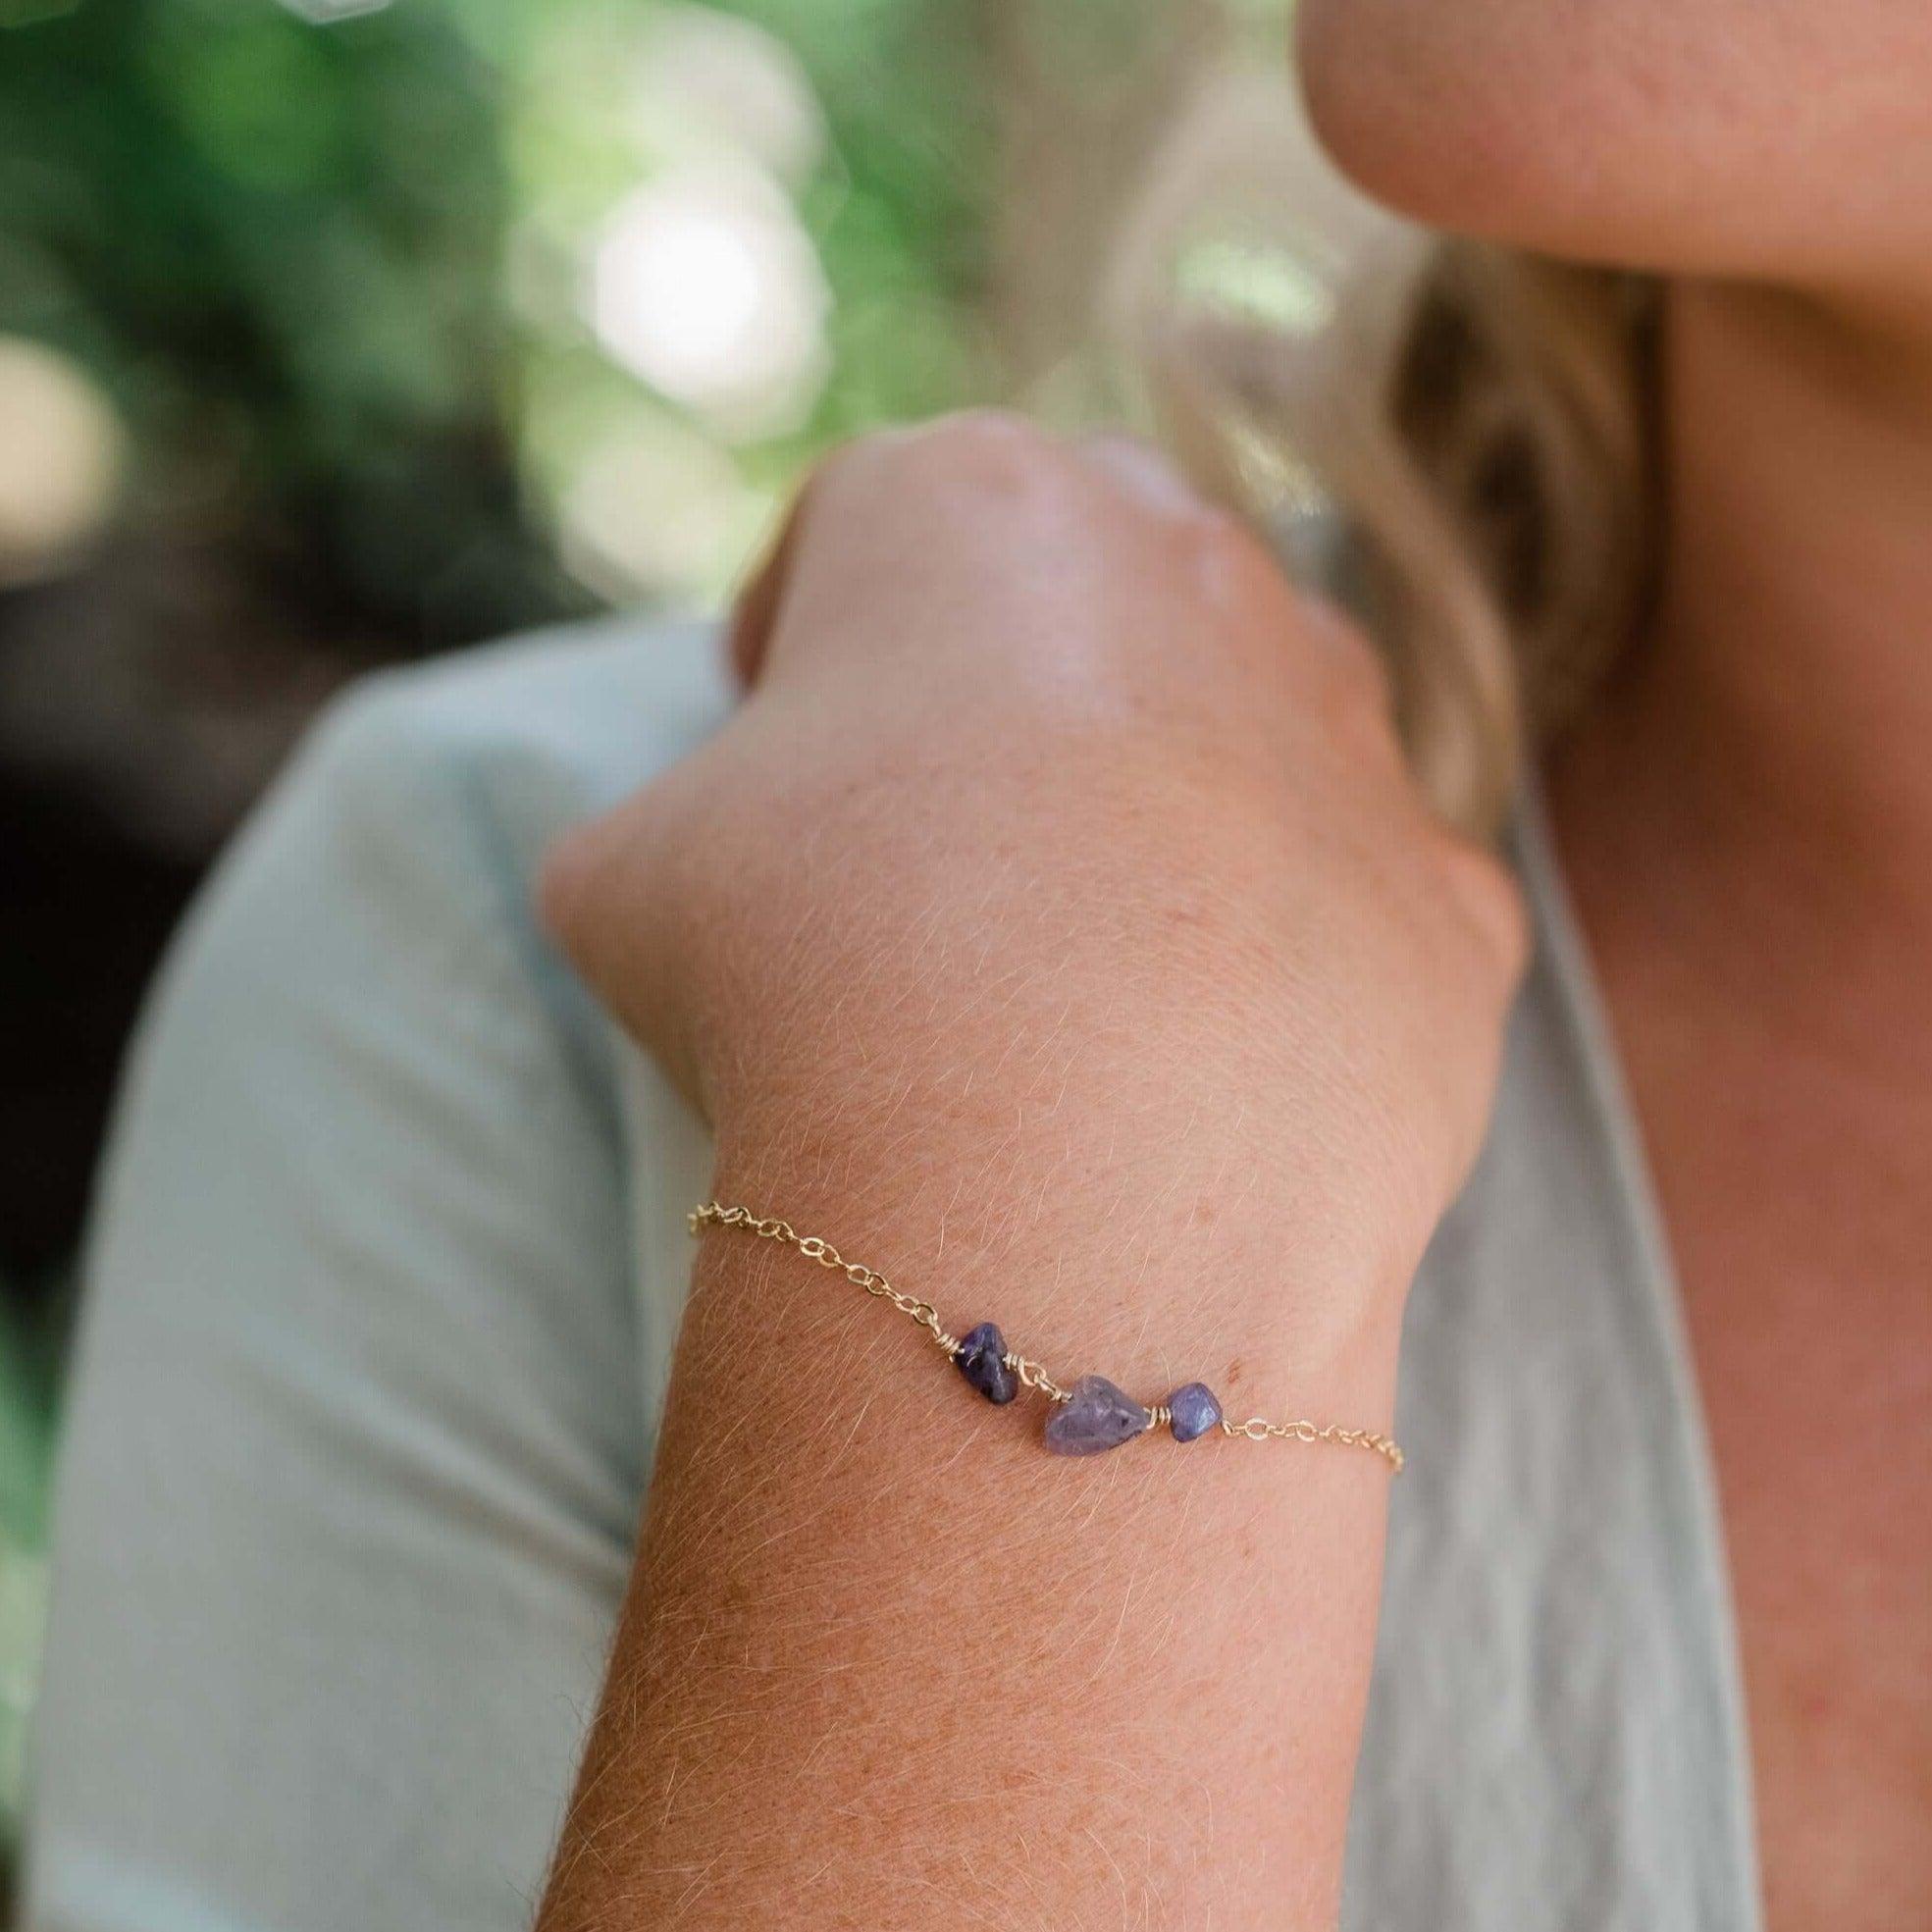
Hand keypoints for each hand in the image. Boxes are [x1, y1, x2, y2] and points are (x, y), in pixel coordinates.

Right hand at [534, 415, 1529, 1928]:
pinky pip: (1346, 909)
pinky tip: (1200, 1070)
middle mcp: (1194, 565)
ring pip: (1243, 731)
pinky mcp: (1445, 898)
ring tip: (1070, 974)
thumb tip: (705, 865)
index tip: (772, 740)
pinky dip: (1281, 970)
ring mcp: (1349, 727)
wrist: (1063, 1162)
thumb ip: (669, 820)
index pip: (864, 526)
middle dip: (1001, 696)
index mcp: (977, 501)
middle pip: (1080, 599)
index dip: (799, 634)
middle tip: (924, 846)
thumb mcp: (629, 872)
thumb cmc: (811, 966)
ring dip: (1161, 817)